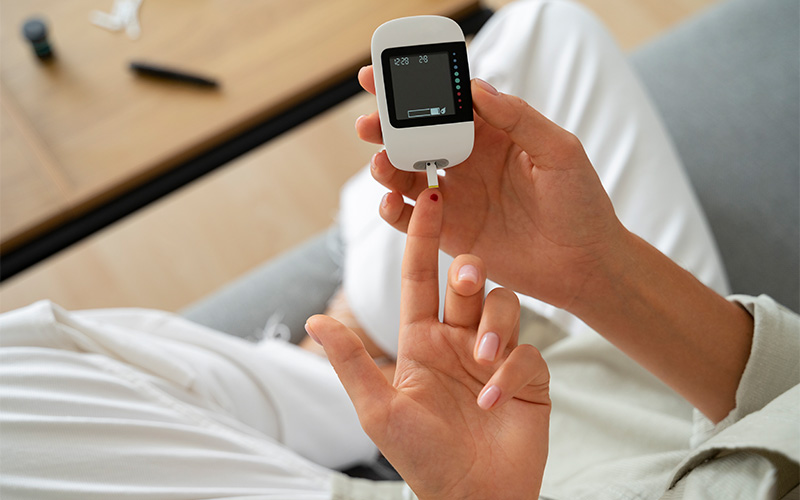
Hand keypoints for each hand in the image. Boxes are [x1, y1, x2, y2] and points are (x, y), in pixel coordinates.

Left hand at [306, 189, 549, 498]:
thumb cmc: (420, 458)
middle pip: (469, 283)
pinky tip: (494, 399)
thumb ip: (352, 362)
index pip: (420, 278)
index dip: (422, 239)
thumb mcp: (379, 409)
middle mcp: (459, 341)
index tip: (430, 198)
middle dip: (468, 271)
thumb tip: (314, 321)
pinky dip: (511, 371)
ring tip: (482, 360)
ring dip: (494, 324)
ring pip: (503, 306)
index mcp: (421, 340)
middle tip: (465, 277)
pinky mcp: (528, 378)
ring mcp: (495, 357)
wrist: (471, 498)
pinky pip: (527, 353)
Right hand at [356, 67, 623, 309]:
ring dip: (386, 166)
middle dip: (387, 127)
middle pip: (416, 137)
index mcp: (492, 134)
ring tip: (381, 163)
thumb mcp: (560, 152)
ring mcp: (455, 197)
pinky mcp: (448, 232)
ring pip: (405, 175)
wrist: (584, 265)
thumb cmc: (581, 204)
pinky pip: (408, 218)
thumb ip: (519, 119)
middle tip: (368, 124)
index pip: (447, 104)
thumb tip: (477, 88)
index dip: (415, 90)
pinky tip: (390, 200)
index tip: (385, 77)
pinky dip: (391, 207)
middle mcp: (467, 162)